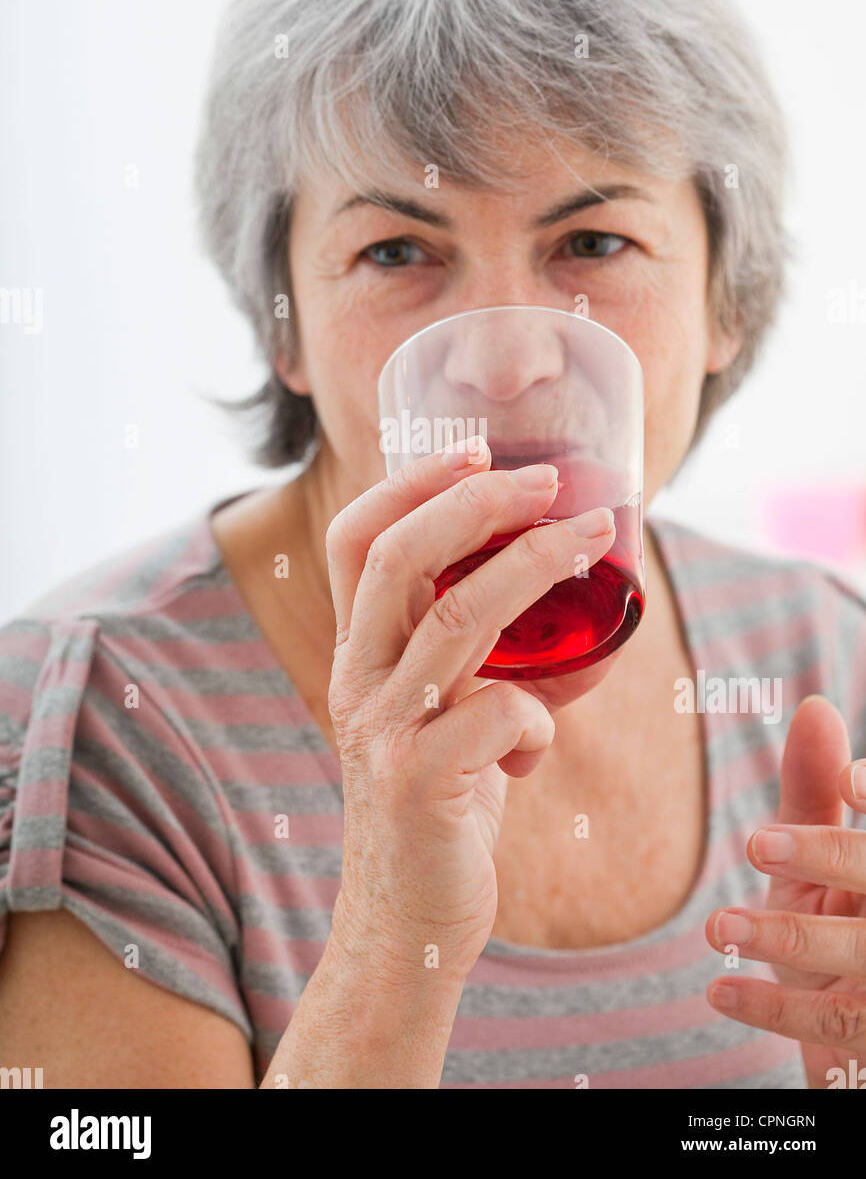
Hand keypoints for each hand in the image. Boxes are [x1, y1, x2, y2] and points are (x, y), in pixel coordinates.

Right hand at [324, 435, 616, 986]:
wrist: (403, 925)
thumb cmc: (438, 809)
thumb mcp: (447, 721)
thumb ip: (486, 665)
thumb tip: (581, 620)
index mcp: (357, 656)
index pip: (356, 541)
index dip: (409, 483)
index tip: (475, 448)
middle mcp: (357, 682)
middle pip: (399, 558)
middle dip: (476, 502)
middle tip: (549, 479)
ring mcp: (382, 732)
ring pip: (456, 619)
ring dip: (533, 566)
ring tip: (592, 538)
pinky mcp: (420, 785)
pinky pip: (501, 716)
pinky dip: (540, 719)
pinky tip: (536, 749)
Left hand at [705, 694, 865, 1088]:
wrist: (852, 1044)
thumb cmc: (838, 928)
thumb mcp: (820, 861)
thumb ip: (817, 791)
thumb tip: (814, 708)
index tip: (847, 782)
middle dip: (829, 856)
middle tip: (757, 843)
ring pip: (859, 954)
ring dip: (784, 936)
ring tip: (718, 925)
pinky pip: (831, 1021)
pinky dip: (771, 1005)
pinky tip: (719, 988)